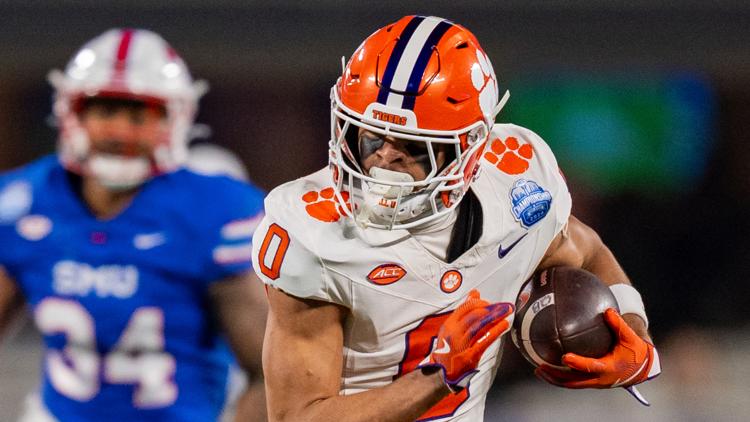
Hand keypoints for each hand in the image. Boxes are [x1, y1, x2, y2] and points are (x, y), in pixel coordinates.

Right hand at [419, 289, 513, 391]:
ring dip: (496, 317)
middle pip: (475, 315)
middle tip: (503, 307)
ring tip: (506, 312)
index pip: (466, 307)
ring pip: (481, 325)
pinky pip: (485, 340)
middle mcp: (454, 333)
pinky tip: (504, 325)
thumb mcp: (451, 328)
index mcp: (449, 325)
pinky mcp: (470, 355)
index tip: (490, 303)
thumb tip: (474, 293)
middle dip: (491, 308)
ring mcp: (461, 344)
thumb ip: (464, 310)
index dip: (480, 303)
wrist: (442, 373)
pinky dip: (496, 331)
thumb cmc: (448, 349)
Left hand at [535, 308, 660, 389]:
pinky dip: (560, 377)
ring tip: (538, 370)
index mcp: (609, 368)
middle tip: (540, 367)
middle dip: (556, 376)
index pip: (591, 367)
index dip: (578, 363)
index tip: (565, 358)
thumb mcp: (630, 337)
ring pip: (571, 384)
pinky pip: (573, 382)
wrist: (641, 369)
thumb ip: (618, 324)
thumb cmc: (634, 351)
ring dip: (554, 379)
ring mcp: (594, 382)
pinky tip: (547, 369)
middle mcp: (600, 379)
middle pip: (574, 381)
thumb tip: (607, 310)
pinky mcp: (591, 382)